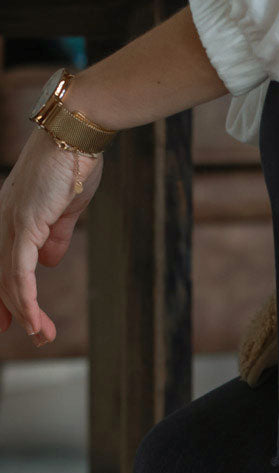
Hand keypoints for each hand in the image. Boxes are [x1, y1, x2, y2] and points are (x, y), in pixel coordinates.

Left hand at [0, 127, 102, 346]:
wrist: (76, 135)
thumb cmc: (72, 164)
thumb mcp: (65, 209)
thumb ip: (56, 235)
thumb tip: (50, 260)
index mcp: (10, 218)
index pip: (0, 264)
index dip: (4, 296)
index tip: (9, 321)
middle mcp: (2, 222)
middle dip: (13, 311)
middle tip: (37, 337)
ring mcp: (10, 223)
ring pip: (9, 280)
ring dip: (25, 313)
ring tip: (43, 335)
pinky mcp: (26, 224)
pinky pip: (20, 271)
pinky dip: (25, 298)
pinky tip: (32, 318)